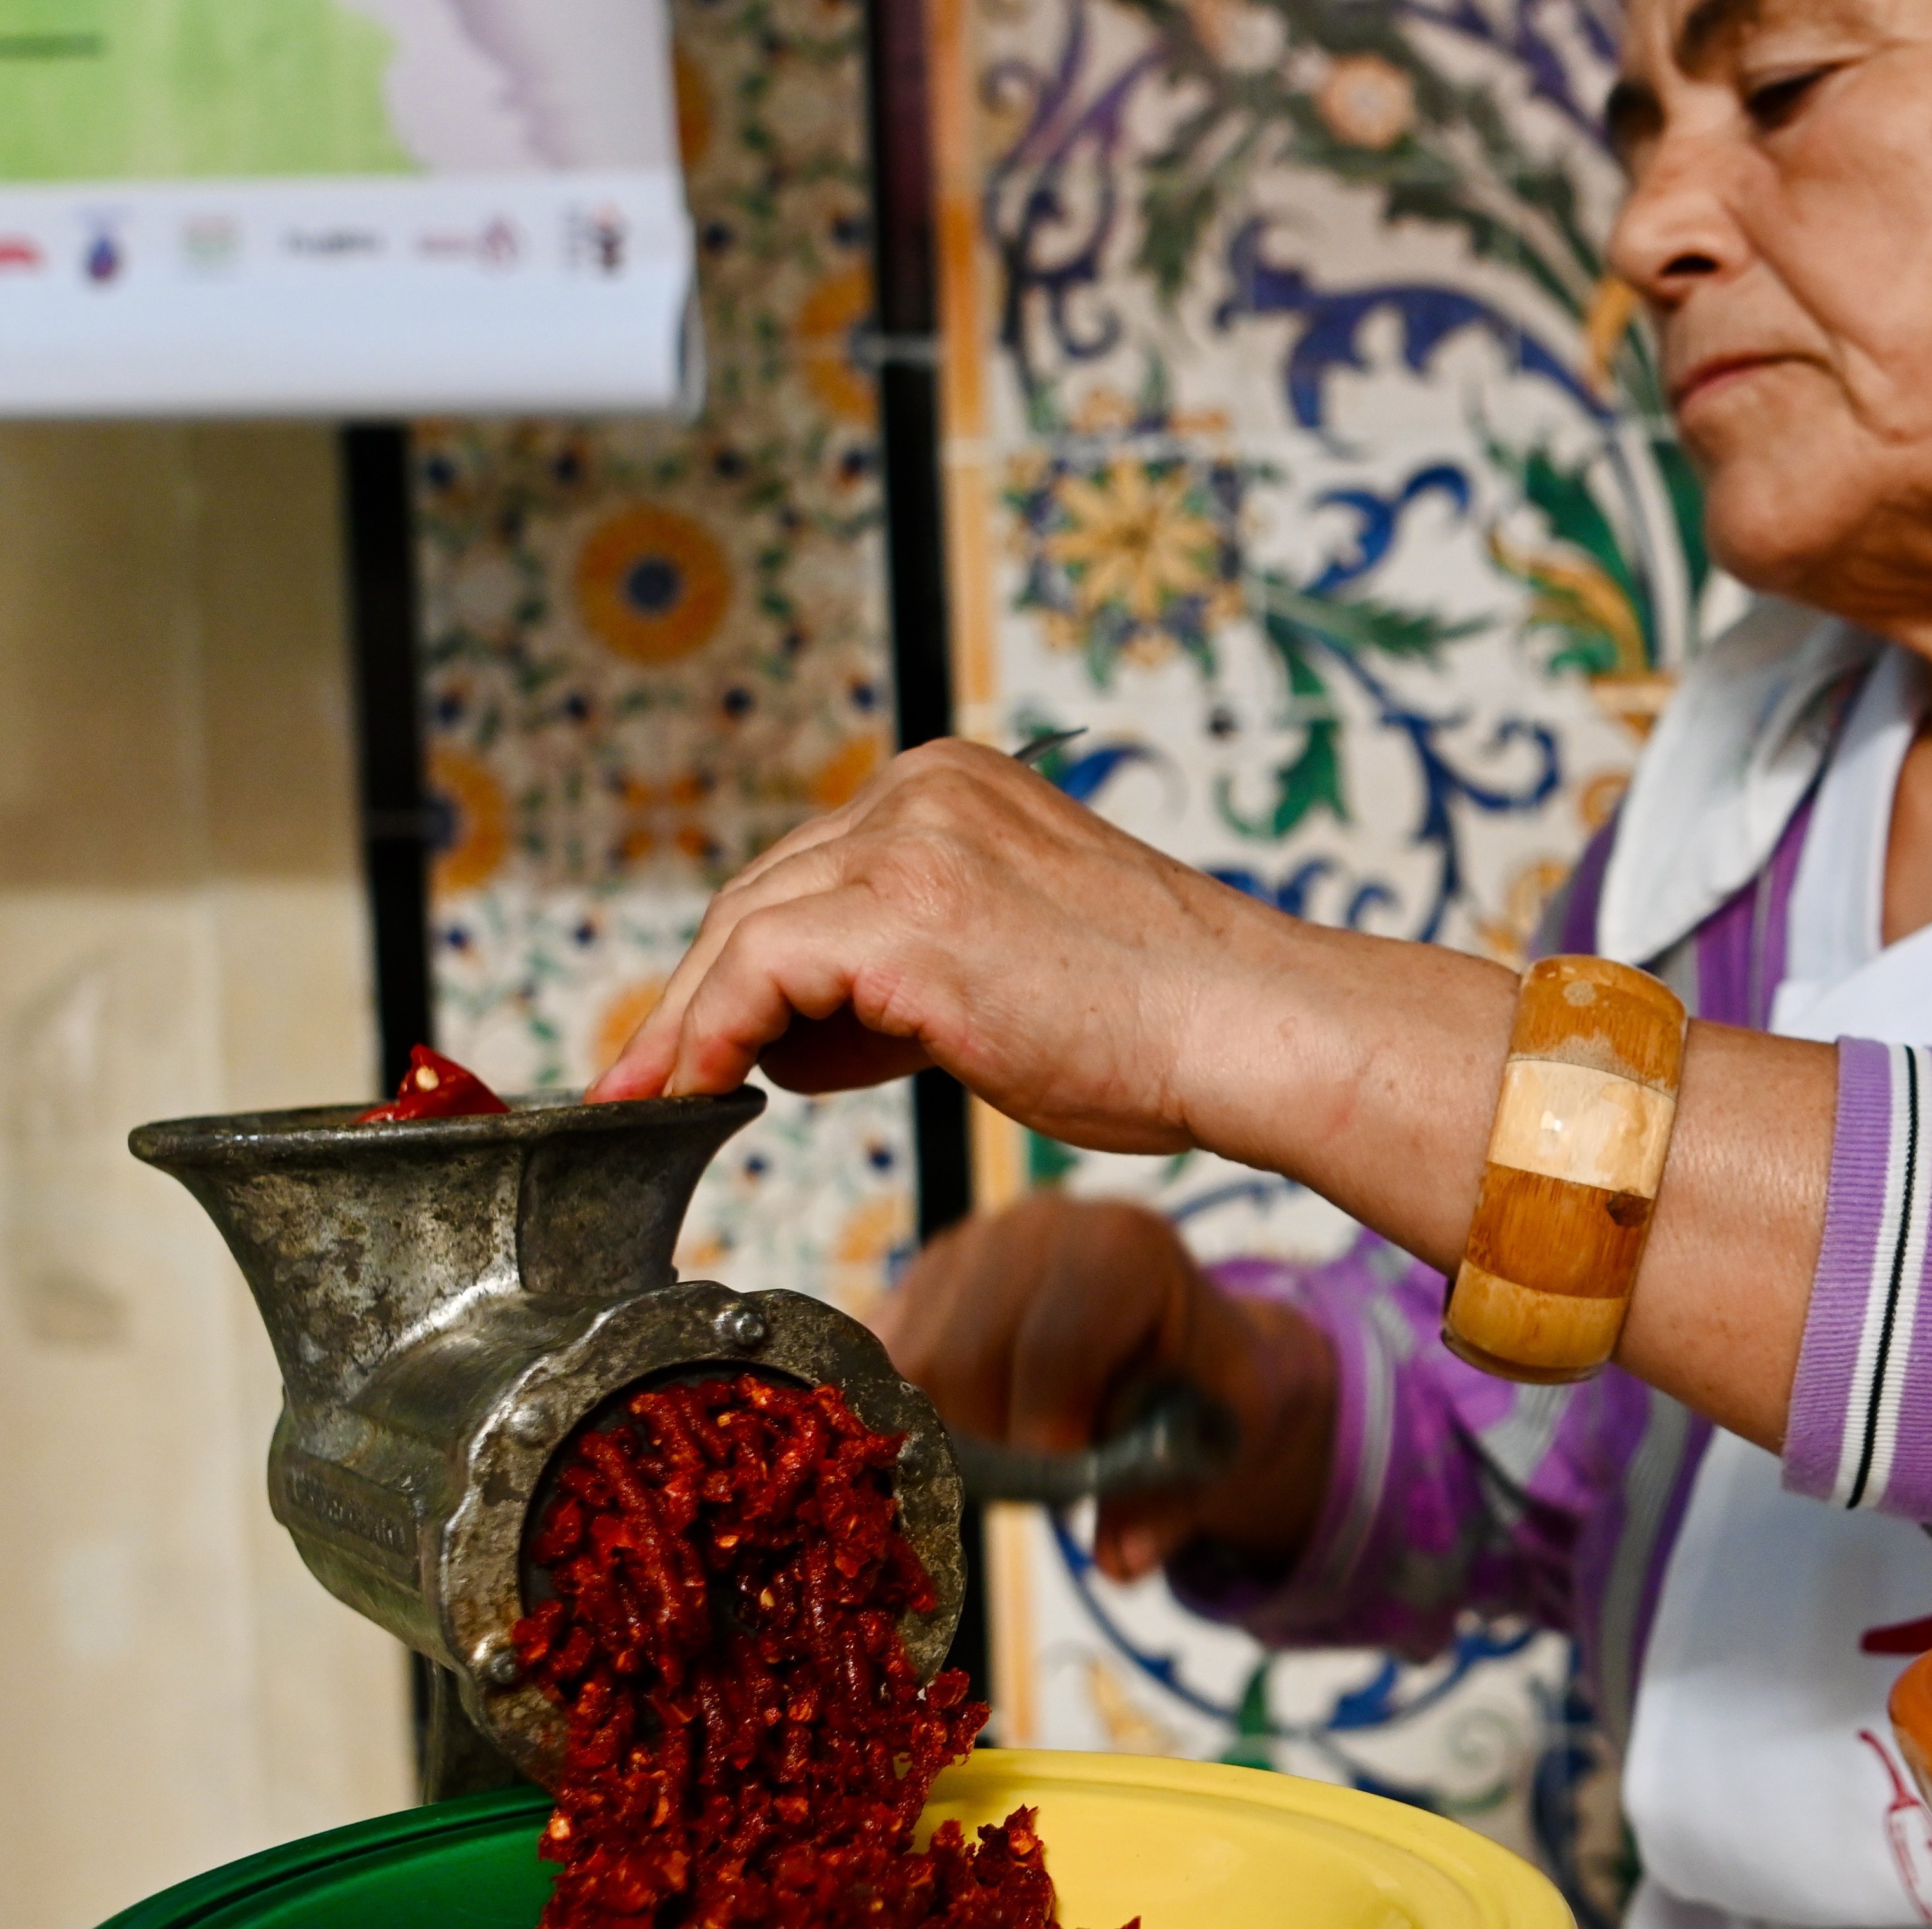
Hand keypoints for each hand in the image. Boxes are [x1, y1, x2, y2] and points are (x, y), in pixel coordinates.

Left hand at [589, 740, 1254, 1153]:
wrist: (1244, 1028)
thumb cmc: (1160, 1021)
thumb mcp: (1007, 974)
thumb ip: (899, 983)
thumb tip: (793, 1042)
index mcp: (957, 788)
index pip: (811, 873)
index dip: (741, 967)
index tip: (697, 1042)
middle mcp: (926, 791)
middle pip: (762, 893)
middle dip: (699, 997)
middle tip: (651, 1081)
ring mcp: (912, 843)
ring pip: (743, 930)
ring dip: (688, 1026)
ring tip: (658, 1101)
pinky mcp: (901, 914)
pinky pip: (756, 971)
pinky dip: (708, 1034)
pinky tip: (695, 1093)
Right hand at [880, 1195, 1336, 1580]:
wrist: (1175, 1338)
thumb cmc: (1200, 1383)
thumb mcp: (1219, 1437)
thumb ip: (1172, 1502)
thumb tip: (1121, 1563)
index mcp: (1122, 1247)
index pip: (1056, 1348)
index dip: (1049, 1434)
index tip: (1063, 1497)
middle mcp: (1034, 1228)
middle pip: (962, 1359)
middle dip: (992, 1446)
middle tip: (1033, 1489)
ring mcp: (964, 1248)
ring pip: (907, 1370)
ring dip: (944, 1439)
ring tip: (1006, 1461)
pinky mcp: (914, 1283)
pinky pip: (874, 1367)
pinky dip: (903, 1420)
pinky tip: (953, 1443)